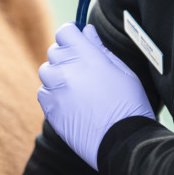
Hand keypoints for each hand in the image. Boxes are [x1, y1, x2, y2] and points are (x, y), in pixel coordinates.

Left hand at [37, 22, 154, 170]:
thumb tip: (87, 32)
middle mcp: (67, 71)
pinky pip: (43, 93)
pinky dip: (52, 94)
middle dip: (66, 55)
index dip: (71, 34)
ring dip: (57, 74)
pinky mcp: (50, 110)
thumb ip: (100, 49)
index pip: (65, 32)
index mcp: (87, 57)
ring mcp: (56, 91)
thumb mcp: (123, 71)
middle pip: (54, 51)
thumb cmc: (130, 106)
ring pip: (46, 72)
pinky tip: (69, 101)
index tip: (77, 39)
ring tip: (75, 86)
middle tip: (81, 67)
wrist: (122, 142)